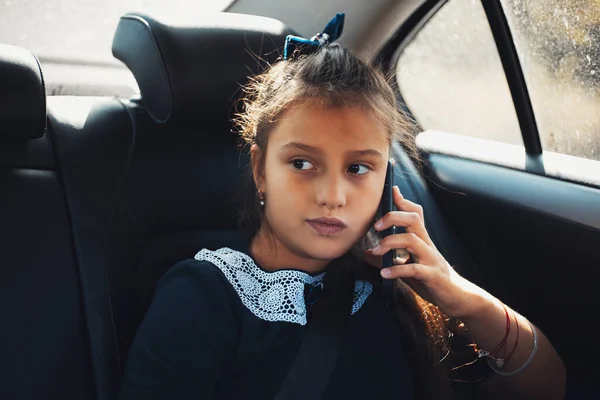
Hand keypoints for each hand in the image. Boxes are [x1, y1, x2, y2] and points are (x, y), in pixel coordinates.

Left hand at [364, 186, 485, 318]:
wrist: (456, 297)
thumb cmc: (430, 279)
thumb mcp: (407, 267)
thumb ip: (390, 259)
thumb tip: (367, 253)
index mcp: (422, 240)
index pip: (415, 214)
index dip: (403, 201)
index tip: (391, 190)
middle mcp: (427, 245)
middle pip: (414, 220)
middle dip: (393, 217)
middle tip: (376, 226)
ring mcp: (431, 259)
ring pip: (412, 240)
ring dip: (390, 242)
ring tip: (376, 251)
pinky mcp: (433, 275)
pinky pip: (414, 269)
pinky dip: (397, 270)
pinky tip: (385, 274)